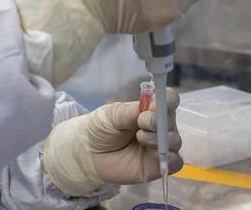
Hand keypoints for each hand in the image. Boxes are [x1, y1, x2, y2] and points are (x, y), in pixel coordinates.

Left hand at [43, 88, 182, 196]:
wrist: (89, 153)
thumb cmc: (101, 128)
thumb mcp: (110, 115)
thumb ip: (128, 112)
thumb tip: (146, 109)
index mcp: (150, 110)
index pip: (168, 99)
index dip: (166, 100)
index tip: (153, 105)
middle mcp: (159, 126)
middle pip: (172, 120)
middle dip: (159, 121)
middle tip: (142, 122)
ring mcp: (160, 146)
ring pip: (175, 140)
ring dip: (161, 138)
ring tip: (140, 137)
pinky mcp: (159, 165)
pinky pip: (175, 162)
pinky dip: (169, 158)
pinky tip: (154, 154)